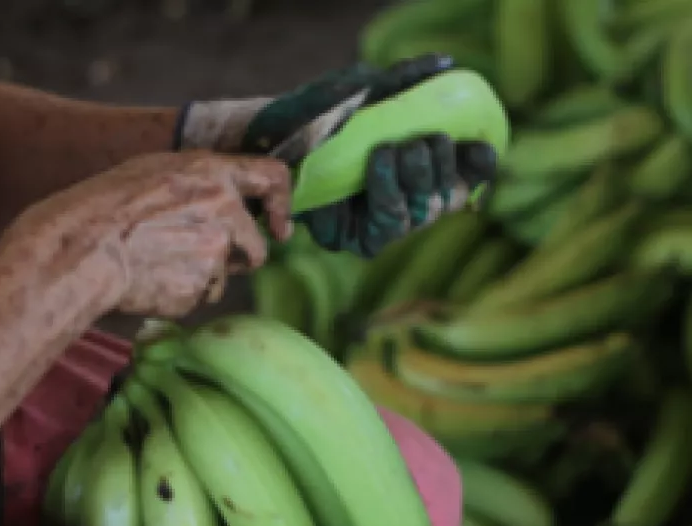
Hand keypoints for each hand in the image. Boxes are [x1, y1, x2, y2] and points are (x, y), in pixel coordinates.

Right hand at [7, 151, 291, 317]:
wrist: (82, 248)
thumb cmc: (106, 204)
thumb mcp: (156, 170)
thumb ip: (202, 181)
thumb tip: (229, 196)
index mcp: (214, 174)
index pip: (275, 178)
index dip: (282, 205)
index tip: (279, 226)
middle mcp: (225, 211)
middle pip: (255, 245)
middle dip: (237, 255)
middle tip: (196, 252)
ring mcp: (216, 252)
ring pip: (225, 274)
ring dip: (205, 274)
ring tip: (160, 263)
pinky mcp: (201, 288)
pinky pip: (201, 295)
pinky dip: (183, 292)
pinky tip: (153, 280)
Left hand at [177, 54, 497, 256]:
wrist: (265, 138)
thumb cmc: (313, 113)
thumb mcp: (360, 90)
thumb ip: (402, 81)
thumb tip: (444, 64)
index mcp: (413, 168)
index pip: (460, 175)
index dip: (477, 168)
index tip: (481, 149)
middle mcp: (402, 198)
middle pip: (446, 197)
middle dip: (442, 168)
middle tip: (429, 140)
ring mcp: (381, 222)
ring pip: (423, 214)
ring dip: (419, 179)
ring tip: (400, 148)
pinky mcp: (357, 240)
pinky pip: (389, 227)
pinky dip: (389, 193)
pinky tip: (381, 161)